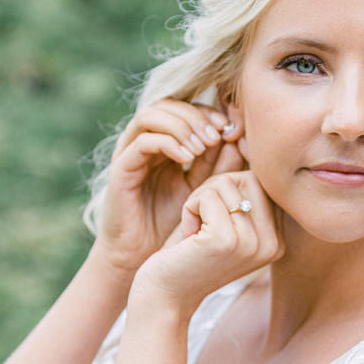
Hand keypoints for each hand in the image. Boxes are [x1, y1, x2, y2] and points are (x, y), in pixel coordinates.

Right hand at [93, 98, 244, 277]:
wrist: (143, 259)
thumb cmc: (175, 227)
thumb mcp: (205, 190)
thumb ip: (221, 164)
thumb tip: (242, 136)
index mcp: (167, 144)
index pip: (189, 110)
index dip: (212, 112)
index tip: (234, 128)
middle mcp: (146, 142)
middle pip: (172, 104)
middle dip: (199, 115)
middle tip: (220, 133)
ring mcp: (130, 152)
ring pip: (154, 114)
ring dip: (183, 124)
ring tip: (204, 144)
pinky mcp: (120, 167)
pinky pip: (141, 141)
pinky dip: (167, 142)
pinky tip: (187, 157)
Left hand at [131, 170, 283, 310]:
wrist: (165, 296)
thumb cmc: (189, 254)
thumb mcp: (223, 220)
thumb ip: (242, 192)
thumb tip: (243, 138)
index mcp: (279, 239)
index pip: (261, 181)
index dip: (227, 190)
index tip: (212, 222)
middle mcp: (274, 243)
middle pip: (246, 177)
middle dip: (213, 191)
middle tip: (201, 224)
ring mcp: (253, 243)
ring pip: (225, 183)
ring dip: (199, 200)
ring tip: (195, 233)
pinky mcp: (226, 240)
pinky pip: (206, 195)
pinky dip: (189, 209)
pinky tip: (187, 237)